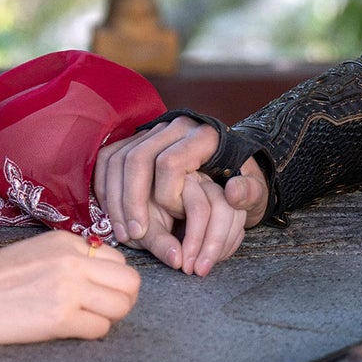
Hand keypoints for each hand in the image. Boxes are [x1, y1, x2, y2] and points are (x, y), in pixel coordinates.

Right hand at [0, 230, 139, 343]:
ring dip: (109, 317)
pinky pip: (100, 328)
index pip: (118, 261)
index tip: (100, 291)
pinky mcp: (61, 318)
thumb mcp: (40, 250)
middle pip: (130, 282)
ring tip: (88, 319)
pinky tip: (72, 329)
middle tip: (106, 309)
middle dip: (123, 299)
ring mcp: (69, 289)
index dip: (114, 280)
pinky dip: (91, 332)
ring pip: (121, 306)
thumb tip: (102, 276)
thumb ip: (73, 257)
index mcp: (69, 242)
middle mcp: (74, 261)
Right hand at [94, 119, 269, 272]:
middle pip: (137, 157)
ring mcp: (155, 130)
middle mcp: (176, 126)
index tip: (161, 225)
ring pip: (119, 157)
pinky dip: (106, 187)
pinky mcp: (138, 138)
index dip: (161, 196)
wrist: (232, 163)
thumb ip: (249, 194)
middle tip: (134, 235)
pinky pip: (109, 158)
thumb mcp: (255, 189)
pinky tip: (113, 214)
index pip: (169, 162)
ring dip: (115, 198)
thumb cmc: (242, 181)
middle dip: (130, 201)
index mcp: (204, 135)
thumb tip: (233, 193)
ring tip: (124, 232)